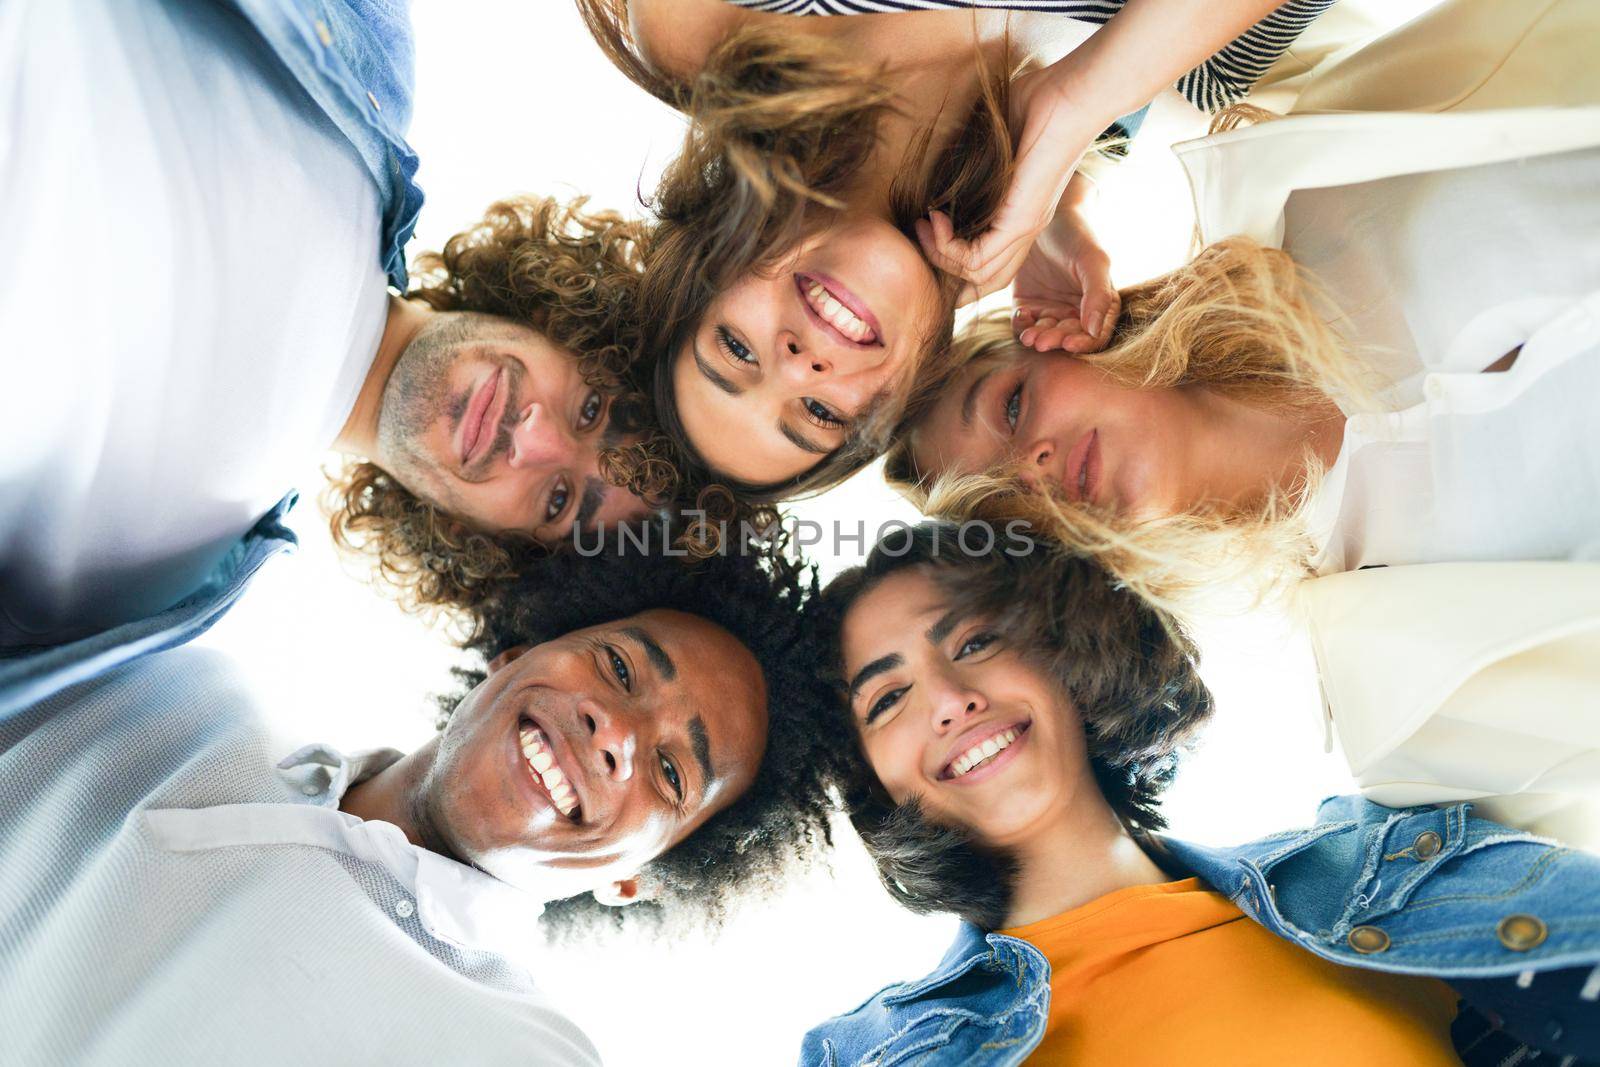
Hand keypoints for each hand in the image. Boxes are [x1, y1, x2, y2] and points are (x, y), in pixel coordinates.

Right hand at [914, 67, 1100, 305]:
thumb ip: (971, 164)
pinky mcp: (1021, 221)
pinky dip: (948, 245)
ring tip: (925, 224)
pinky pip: (977, 259)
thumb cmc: (1037, 105)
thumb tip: (935, 171)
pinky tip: (936, 217)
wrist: (1070, 96)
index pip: (989, 265)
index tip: (926, 233)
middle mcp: (1026, 229)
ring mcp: (1025, 228)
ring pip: (978, 275)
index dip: (953, 263)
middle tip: (920, 231)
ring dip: (939, 254)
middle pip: (982, 279)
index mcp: (1022, 214)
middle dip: (941, 265)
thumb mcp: (994, 143)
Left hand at [1011, 204, 1118, 353]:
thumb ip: (1098, 296)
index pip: (1095, 335)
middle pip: (1067, 338)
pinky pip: (1022, 324)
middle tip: (1042, 342)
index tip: (1070, 344)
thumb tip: (1095, 331)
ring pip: (1044, 335)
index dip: (1084, 343)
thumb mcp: (1093, 262)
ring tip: (1029, 336)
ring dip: (1037, 338)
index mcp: (1099, 304)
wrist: (1043, 216)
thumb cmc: (1076, 236)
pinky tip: (1022, 314)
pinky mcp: (1026, 306)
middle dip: (1055, 341)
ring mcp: (1050, 310)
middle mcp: (1075, 312)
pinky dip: (1021, 325)